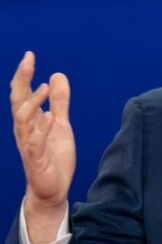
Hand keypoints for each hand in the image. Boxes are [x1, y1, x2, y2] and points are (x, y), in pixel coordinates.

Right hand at [10, 51, 75, 243]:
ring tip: (44, 88)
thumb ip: (60, 101)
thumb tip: (56, 75)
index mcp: (30, 120)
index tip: (29, 55)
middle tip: (28, 61)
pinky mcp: (36, 159)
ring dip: (32, 102)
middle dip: (22, 81)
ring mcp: (29, 144)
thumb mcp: (60, 123)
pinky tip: (48, 117)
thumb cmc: (53, 155)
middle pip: (18, 101)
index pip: (22, 93)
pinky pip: (34, 143)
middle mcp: (25, 129)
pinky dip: (40, 130)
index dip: (24, 74)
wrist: (53, 188)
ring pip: (23, 120)